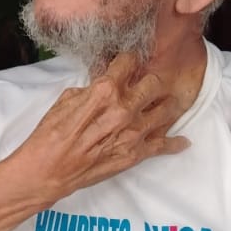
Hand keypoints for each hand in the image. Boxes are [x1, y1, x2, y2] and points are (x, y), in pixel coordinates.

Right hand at [19, 52, 194, 198]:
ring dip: (166, 105)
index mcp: (105, 91)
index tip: (130, 63)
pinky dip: (174, 143)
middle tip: (147, 84)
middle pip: (154, 83)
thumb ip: (91, 89)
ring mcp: (133, 133)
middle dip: (151, 81)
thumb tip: (104, 84)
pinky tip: (182, 140)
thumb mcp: (66, 100)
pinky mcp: (135, 155)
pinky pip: (163, 146)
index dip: (129, 60)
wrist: (47, 171)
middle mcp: (124, 109)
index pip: (129, 62)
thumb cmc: (50, 136)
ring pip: (166, 110)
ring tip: (166, 103)